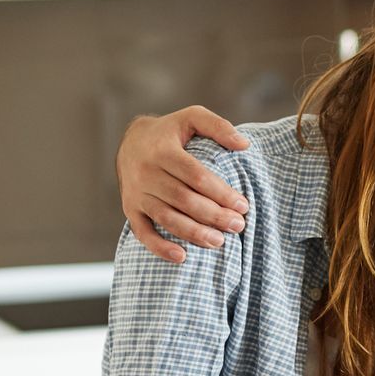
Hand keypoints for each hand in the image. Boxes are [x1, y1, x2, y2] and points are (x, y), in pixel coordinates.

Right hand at [115, 107, 250, 262]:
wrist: (130, 143)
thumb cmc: (169, 133)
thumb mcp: (191, 118)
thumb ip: (218, 126)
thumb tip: (244, 145)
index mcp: (163, 151)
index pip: (196, 176)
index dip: (220, 193)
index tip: (242, 205)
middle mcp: (146, 173)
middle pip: (183, 199)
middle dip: (213, 215)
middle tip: (238, 225)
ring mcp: (136, 193)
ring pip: (166, 218)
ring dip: (194, 233)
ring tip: (219, 242)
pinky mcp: (130, 209)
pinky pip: (143, 233)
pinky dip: (160, 248)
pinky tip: (182, 257)